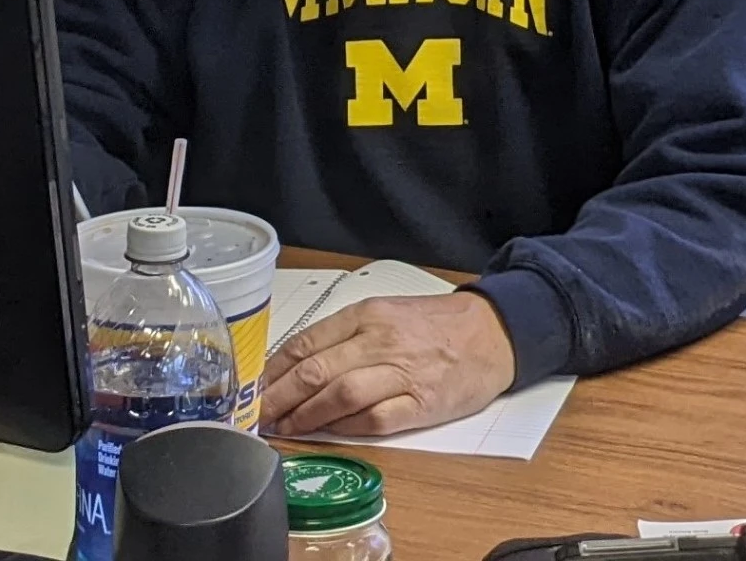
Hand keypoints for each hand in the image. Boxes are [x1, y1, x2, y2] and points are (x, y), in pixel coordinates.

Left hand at [260, 291, 514, 437]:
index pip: (308, 342)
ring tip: (284, 429)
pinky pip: (374, 420)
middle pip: (316, 370)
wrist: (490, 332)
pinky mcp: (421, 403)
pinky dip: (345, 429)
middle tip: (257, 416)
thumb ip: (345, 334)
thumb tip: (297, 362)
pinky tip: (327, 433)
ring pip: (340, 396)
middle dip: (279, 397)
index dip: (275, 369)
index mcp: (366, 314)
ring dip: (305, 416)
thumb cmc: (433, 323)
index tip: (255, 388)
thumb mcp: (384, 312)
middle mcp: (379, 340)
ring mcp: (401, 372)